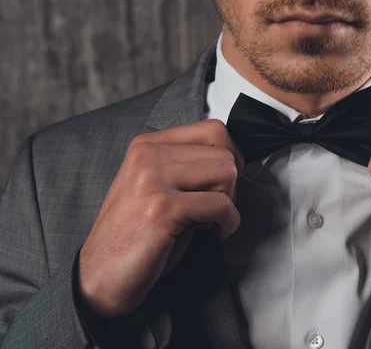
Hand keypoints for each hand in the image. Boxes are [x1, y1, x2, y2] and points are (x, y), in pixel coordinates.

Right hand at [78, 119, 244, 319]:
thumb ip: (187, 168)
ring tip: (210, 220)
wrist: (98, 278)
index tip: (225, 182)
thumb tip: (234, 161)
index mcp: (147, 146)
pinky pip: (220, 204)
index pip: (213, 129)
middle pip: (224, 151)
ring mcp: (153, 179)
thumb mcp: (158, 189)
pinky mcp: (163, 207)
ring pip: (226, 172)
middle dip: (230, 184)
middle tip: (216, 208)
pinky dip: (228, 222)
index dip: (231, 157)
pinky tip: (213, 233)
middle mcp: (148, 155)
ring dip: (229, 202)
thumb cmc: (134, 238)